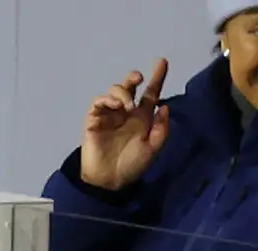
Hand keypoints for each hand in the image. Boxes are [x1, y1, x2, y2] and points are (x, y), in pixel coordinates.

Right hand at [76, 57, 170, 189]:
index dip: (157, 77)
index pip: (150, 93)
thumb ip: (161, 128)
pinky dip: (107, 99)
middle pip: (129, 86)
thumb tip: (164, 107)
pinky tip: (115, 106)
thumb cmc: (132, 165)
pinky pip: (99, 102)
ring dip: (122, 92)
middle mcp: (126, 112)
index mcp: (142, 117)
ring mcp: (109, 115)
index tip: (162, 62)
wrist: (109, 181)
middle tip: (139, 77)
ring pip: (114, 91)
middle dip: (133, 77)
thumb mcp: (153, 148)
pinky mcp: (94, 119)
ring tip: (127, 105)